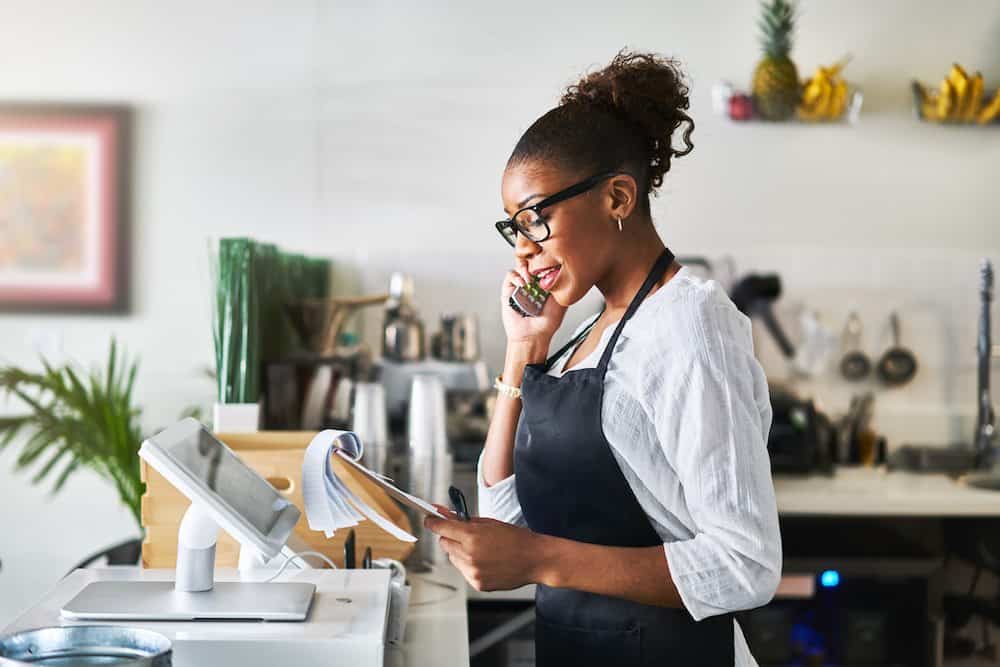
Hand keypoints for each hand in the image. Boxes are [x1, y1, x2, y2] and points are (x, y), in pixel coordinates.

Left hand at [424, 508, 550, 591]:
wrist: (534, 559)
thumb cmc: (516, 538)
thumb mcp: (489, 523)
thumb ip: (465, 520)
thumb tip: (446, 515)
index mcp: (472, 537)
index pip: (441, 528)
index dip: (433, 522)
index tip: (429, 520)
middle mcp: (469, 555)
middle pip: (444, 544)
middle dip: (450, 537)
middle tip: (463, 534)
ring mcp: (473, 571)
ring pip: (453, 558)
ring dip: (459, 552)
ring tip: (480, 550)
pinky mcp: (477, 583)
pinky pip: (464, 571)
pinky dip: (469, 565)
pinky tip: (485, 561)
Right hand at [500, 261, 565, 347]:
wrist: (533, 336)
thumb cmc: (547, 324)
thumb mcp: (562, 303)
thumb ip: (564, 288)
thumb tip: (568, 272)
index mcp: (544, 285)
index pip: (543, 265)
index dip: (545, 260)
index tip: (549, 261)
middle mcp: (531, 284)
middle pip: (530, 262)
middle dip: (534, 260)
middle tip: (538, 266)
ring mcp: (520, 287)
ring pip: (520, 266)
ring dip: (525, 268)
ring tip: (530, 278)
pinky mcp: (509, 291)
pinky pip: (510, 276)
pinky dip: (516, 276)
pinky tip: (522, 284)